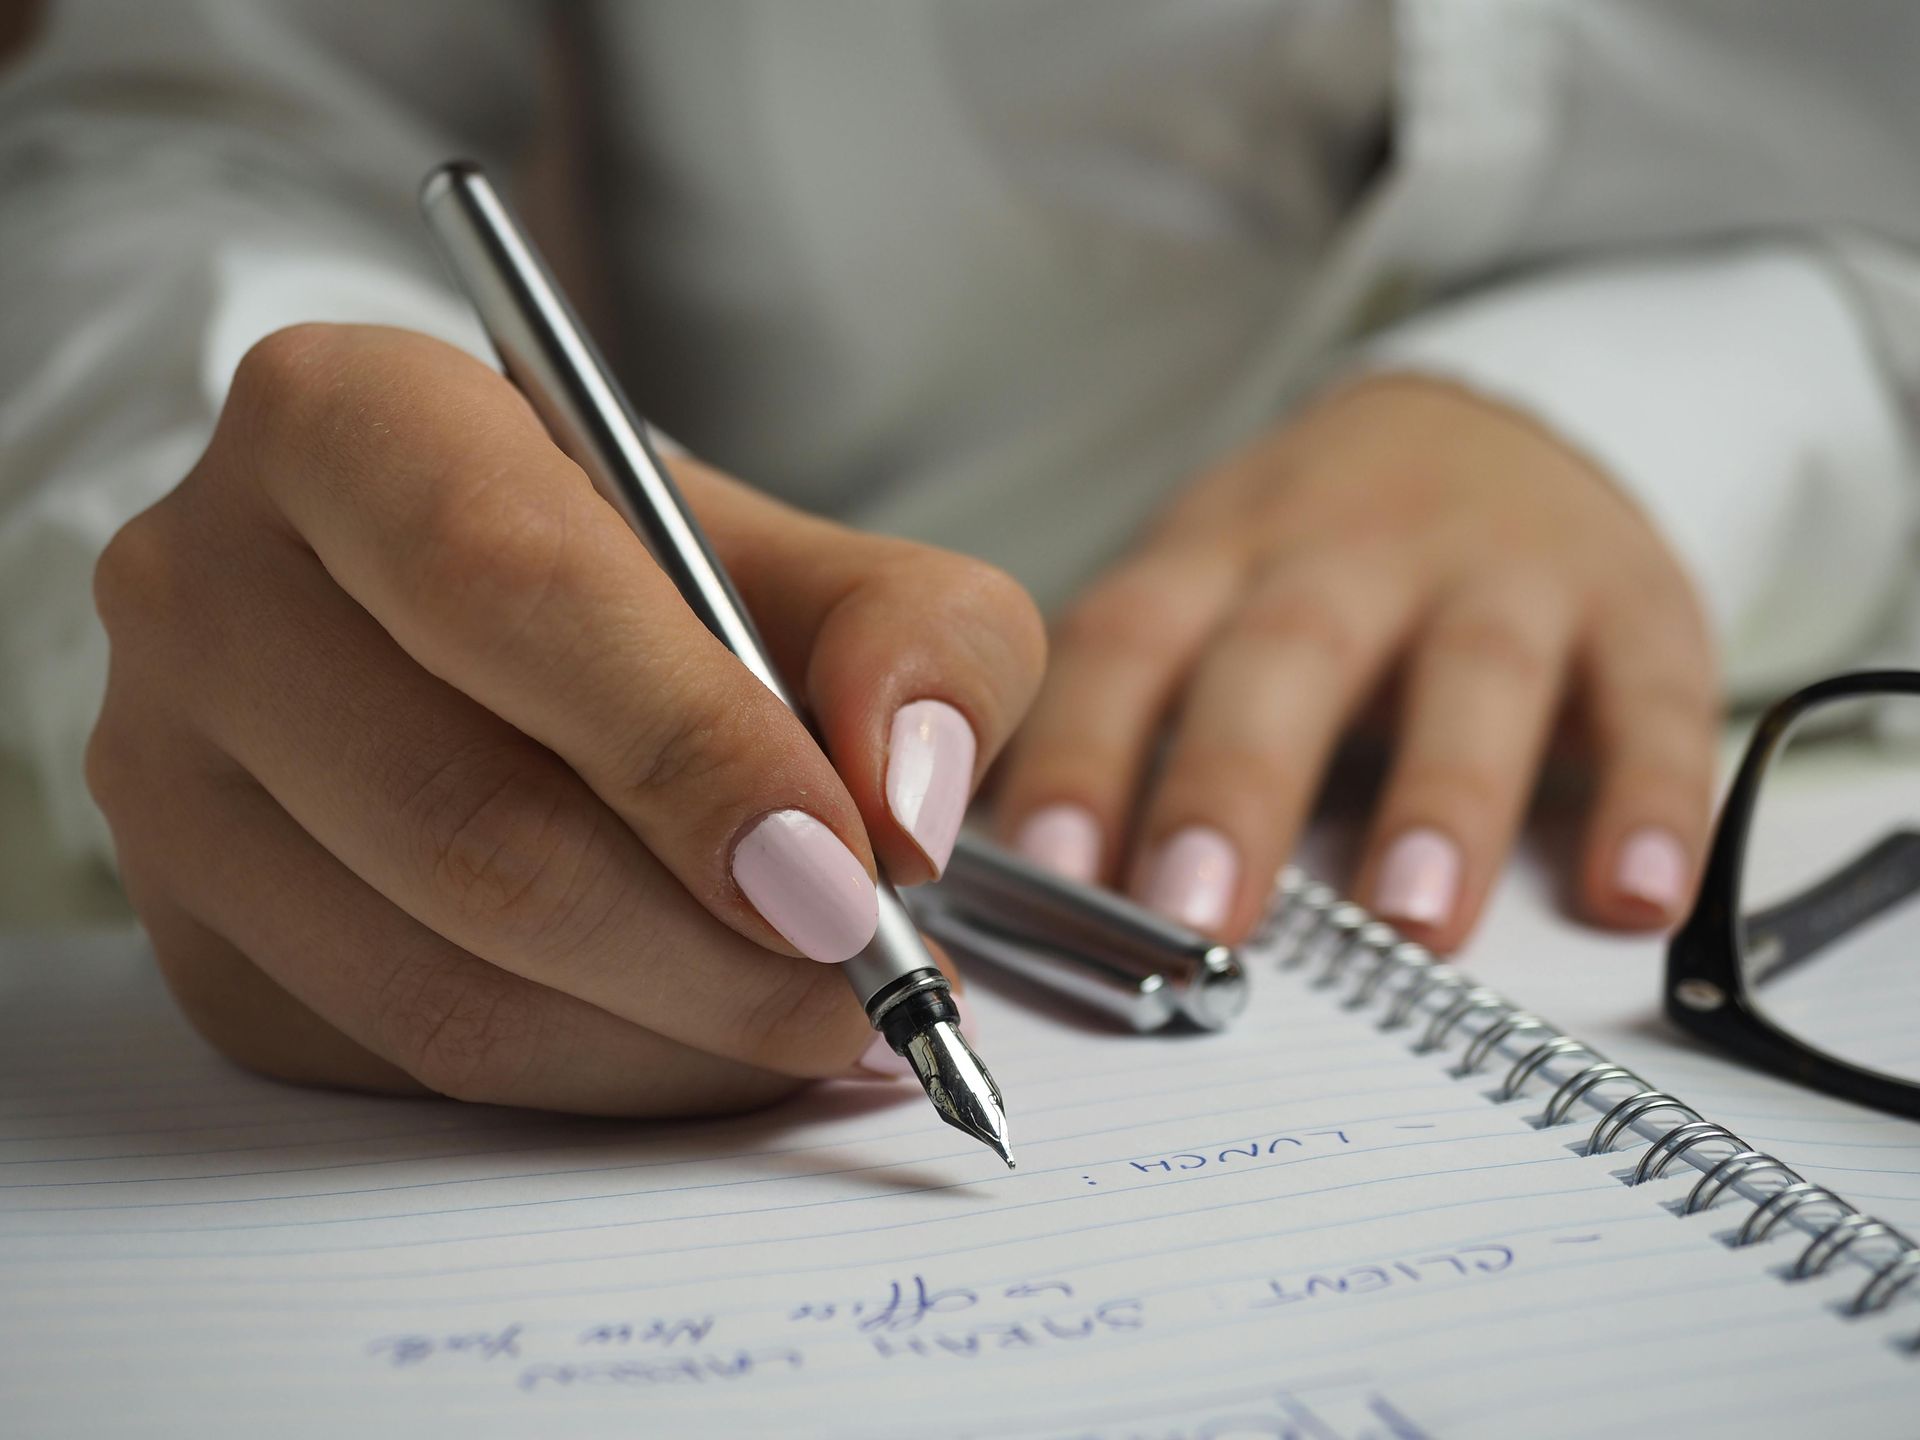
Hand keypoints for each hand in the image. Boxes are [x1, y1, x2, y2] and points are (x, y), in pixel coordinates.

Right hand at [88, 324, 1043, 1113]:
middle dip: (709, 945)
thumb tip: (907, 806)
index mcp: (348, 419)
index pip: (509, 588)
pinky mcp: (198, 939)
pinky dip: (598, 1078)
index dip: (690, 748)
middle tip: (867, 985)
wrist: (492, 636)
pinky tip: (700, 1036)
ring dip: (671, 1038)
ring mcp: (171, 780)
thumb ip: (919, 640)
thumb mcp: (823, 561)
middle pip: (468, 820)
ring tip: (816, 1020)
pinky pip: (410, 1064)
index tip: (845, 873)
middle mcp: (210, 588)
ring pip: (438, 980)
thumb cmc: (658, 583)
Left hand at [995, 375, 1717, 951]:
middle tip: (1195, 914)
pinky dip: (1652, 796)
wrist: (1496, 426)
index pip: (1129, 645)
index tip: (1044, 871)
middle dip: (1236, 784)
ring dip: (1443, 797)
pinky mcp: (1635, 605)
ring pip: (1473, 673)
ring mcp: (1500, 572)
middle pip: (1286, 656)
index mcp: (1220, 556)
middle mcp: (1352, 552)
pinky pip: (1653, 698)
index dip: (1082, 751)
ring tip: (1412, 922)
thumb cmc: (1314, 557)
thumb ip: (1126, 715)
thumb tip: (1011, 877)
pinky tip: (1635, 895)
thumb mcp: (1205, 591)